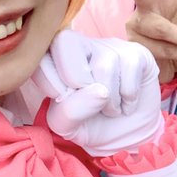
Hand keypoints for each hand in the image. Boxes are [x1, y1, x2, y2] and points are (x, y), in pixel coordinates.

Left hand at [32, 31, 162, 155]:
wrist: (127, 135)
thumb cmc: (91, 125)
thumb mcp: (68, 127)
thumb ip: (69, 111)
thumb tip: (99, 91)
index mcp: (53, 59)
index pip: (39, 57)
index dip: (52, 87)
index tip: (65, 103)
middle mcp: (80, 45)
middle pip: (64, 42)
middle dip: (77, 81)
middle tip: (89, 102)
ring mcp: (109, 46)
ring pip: (104, 64)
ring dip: (109, 101)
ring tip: (111, 108)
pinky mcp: (137, 53)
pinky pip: (130, 67)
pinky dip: (129, 96)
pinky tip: (127, 102)